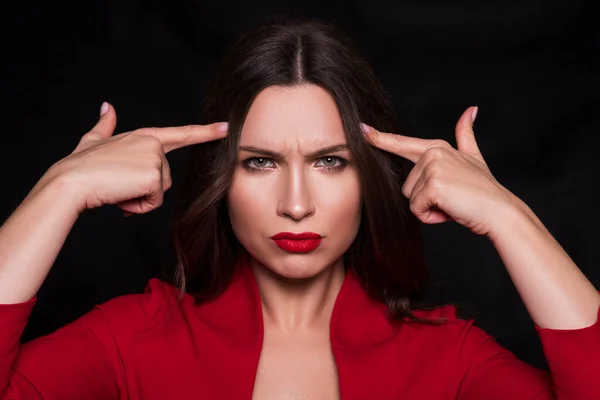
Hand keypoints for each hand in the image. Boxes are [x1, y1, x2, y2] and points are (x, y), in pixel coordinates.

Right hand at [47, 103, 227, 214]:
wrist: (70, 181)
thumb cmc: (80, 165)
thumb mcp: (94, 141)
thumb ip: (105, 125)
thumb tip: (107, 106)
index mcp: (144, 136)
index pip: (181, 134)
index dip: (206, 132)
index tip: (226, 128)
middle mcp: (153, 144)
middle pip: (165, 178)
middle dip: (144, 189)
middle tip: (118, 184)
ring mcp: (155, 159)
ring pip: (160, 191)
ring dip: (140, 198)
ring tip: (118, 189)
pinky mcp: (153, 176)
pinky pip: (154, 202)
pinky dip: (137, 206)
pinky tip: (121, 196)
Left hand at [361, 106, 518, 236]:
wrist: (500, 211)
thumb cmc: (484, 190)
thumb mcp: (473, 158)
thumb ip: (466, 135)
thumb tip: (471, 110)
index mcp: (436, 147)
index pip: (402, 143)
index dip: (380, 138)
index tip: (362, 129)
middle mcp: (432, 153)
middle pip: (406, 186)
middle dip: (425, 199)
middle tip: (451, 197)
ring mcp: (433, 167)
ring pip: (411, 198)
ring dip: (429, 208)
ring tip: (452, 203)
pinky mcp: (433, 185)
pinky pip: (417, 209)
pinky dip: (432, 217)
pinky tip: (451, 210)